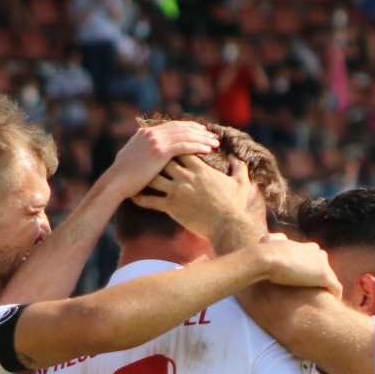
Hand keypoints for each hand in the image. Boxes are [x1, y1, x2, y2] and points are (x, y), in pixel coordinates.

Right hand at [100, 121, 217, 200]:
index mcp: (146, 133)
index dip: (188, 128)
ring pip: (185, 136)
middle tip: (212, 136)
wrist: (115, 182)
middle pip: (181, 128)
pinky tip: (208, 150)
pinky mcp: (159, 152)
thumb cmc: (123, 176)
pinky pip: (183, 146)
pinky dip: (197, 146)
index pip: (172, 126)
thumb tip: (145, 152)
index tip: (201, 132)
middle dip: (199, 132)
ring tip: (215, 143)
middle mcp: (151, 134)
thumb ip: (141, 150)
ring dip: (202, 139)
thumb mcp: (131, 157)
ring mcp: (155, 141)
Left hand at [134, 155, 256, 242]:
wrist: (228, 226)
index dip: (174, 147)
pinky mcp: (171, 207)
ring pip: (153, 178)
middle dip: (156, 158)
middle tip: (147, 157)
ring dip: (145, 176)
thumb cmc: (235, 205)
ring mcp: (177, 191)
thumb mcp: (241, 182)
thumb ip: (238, 166)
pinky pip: (150, 201)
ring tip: (136, 175)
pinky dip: (140, 198)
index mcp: (200, 169)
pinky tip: (133, 196)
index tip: (167, 147)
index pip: (182, 149)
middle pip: (164, 160)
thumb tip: (234, 157)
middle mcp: (185, 177)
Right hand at [250, 234, 341, 295]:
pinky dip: (335, 295)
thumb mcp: (269, 240)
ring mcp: (323, 265)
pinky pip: (336, 288)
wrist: (268, 258)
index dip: (312, 267)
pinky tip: (331, 303)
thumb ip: (273, 239)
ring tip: (324, 300)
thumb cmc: (266, 251)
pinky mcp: (325, 276)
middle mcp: (317, 253)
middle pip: (326, 266)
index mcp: (306, 247)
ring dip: (328, 288)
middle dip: (322, 277)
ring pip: (332, 278)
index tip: (306, 278)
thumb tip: (268, 238)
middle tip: (315, 292)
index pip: (316, 255)